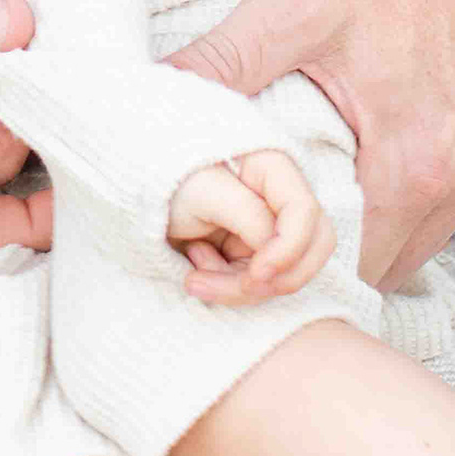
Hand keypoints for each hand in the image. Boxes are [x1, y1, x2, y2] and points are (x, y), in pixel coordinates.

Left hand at [167, 148, 331, 305]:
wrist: (140, 195)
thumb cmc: (171, 180)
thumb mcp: (204, 192)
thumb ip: (247, 215)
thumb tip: (275, 252)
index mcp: (273, 168)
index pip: (304, 212)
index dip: (288, 250)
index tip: (257, 274)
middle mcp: (279, 200)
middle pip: (313, 247)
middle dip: (277, 278)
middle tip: (239, 286)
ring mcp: (269, 229)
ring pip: (285, 275)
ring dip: (240, 287)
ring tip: (194, 275)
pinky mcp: (254, 254)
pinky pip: (258, 284)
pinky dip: (228, 287)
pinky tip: (196, 268)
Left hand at [170, 0, 454, 289]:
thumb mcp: (291, 4)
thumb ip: (219, 64)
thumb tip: (147, 94)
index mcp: (414, 163)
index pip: (345, 269)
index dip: (289, 272)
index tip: (246, 253)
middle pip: (387, 265)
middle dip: (329, 257)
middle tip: (273, 226)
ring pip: (427, 235)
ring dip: (376, 228)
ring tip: (319, 191)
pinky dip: (418, 193)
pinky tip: (377, 153)